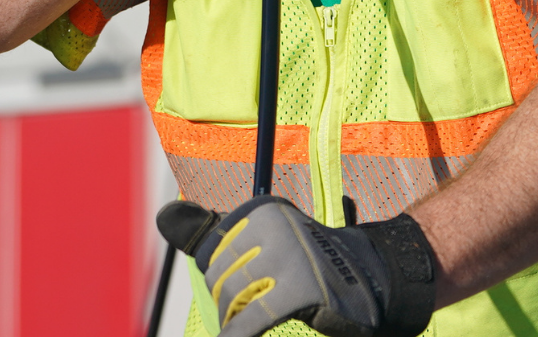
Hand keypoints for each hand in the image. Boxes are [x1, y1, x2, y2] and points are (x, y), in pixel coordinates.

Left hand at [157, 197, 435, 336]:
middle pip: (221, 279)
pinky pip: (250, 321)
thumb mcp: (262, 237)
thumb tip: (164, 214)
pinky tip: (237, 334)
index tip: (253, 283)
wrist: (373, 277)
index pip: (213, 257)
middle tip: (259, 305)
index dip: (227, 279)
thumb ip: (210, 231)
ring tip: (260, 317)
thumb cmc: (308, 262)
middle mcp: (273, 227)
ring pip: (233, 299)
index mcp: (262, 212)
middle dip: (232, 301)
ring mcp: (286, 258)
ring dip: (238, 317)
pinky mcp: (298, 290)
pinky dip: (239, 332)